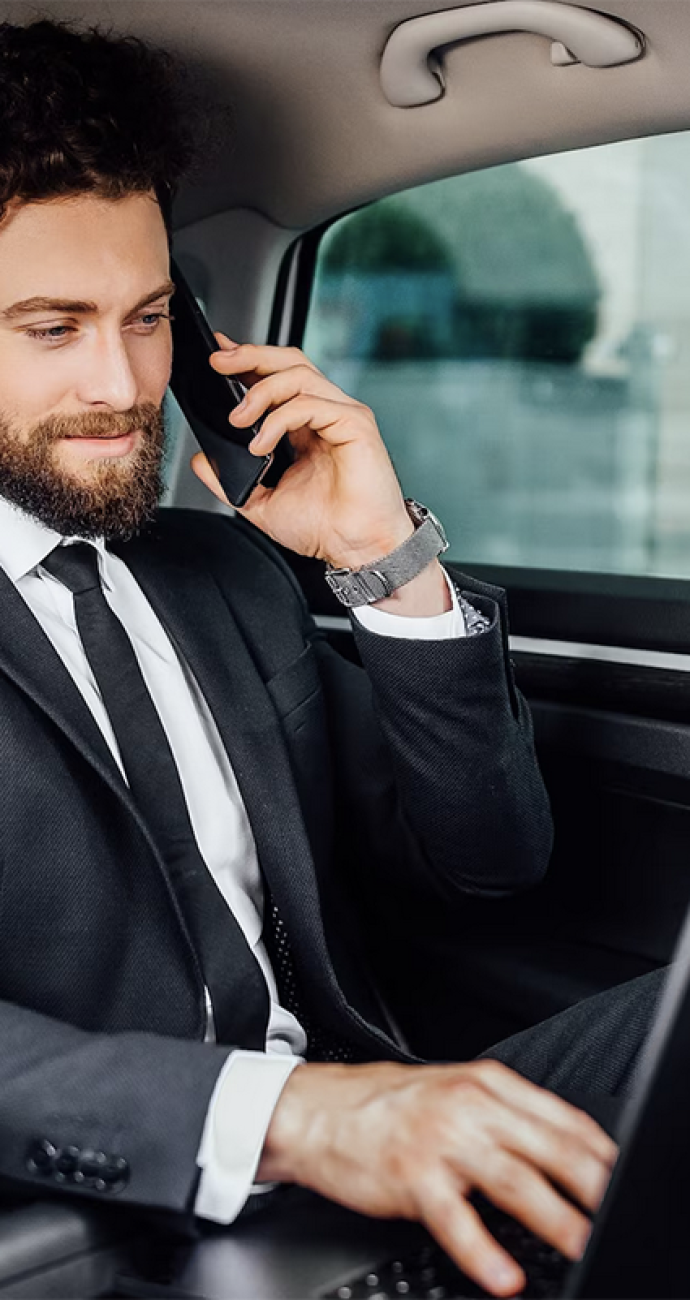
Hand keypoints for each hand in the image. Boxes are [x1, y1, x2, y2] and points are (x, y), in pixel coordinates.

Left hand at [191, 337, 414, 568]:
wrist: (355, 551)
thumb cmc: (324, 527)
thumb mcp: (260, 502)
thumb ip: (229, 481)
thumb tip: (201, 462)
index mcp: (306, 425)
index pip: (277, 377)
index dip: (247, 361)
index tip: (217, 357)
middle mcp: (326, 413)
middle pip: (289, 362)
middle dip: (250, 356)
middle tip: (218, 364)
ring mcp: (343, 415)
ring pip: (298, 375)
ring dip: (260, 392)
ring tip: (237, 420)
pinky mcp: (356, 425)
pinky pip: (311, 404)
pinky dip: (279, 420)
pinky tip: (260, 444)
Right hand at [258, 1059, 617, 1297]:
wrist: (316, 1111)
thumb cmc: (387, 1107)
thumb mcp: (454, 1092)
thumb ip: (505, 1115)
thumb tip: (563, 1152)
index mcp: (486, 1084)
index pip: (560, 1118)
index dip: (598, 1153)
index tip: (621, 1180)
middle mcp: (468, 1106)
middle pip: (547, 1148)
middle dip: (590, 1186)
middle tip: (615, 1214)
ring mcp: (440, 1140)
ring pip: (513, 1180)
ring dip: (554, 1218)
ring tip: (581, 1244)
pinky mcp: (410, 1176)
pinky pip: (455, 1219)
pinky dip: (483, 1250)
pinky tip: (503, 1274)